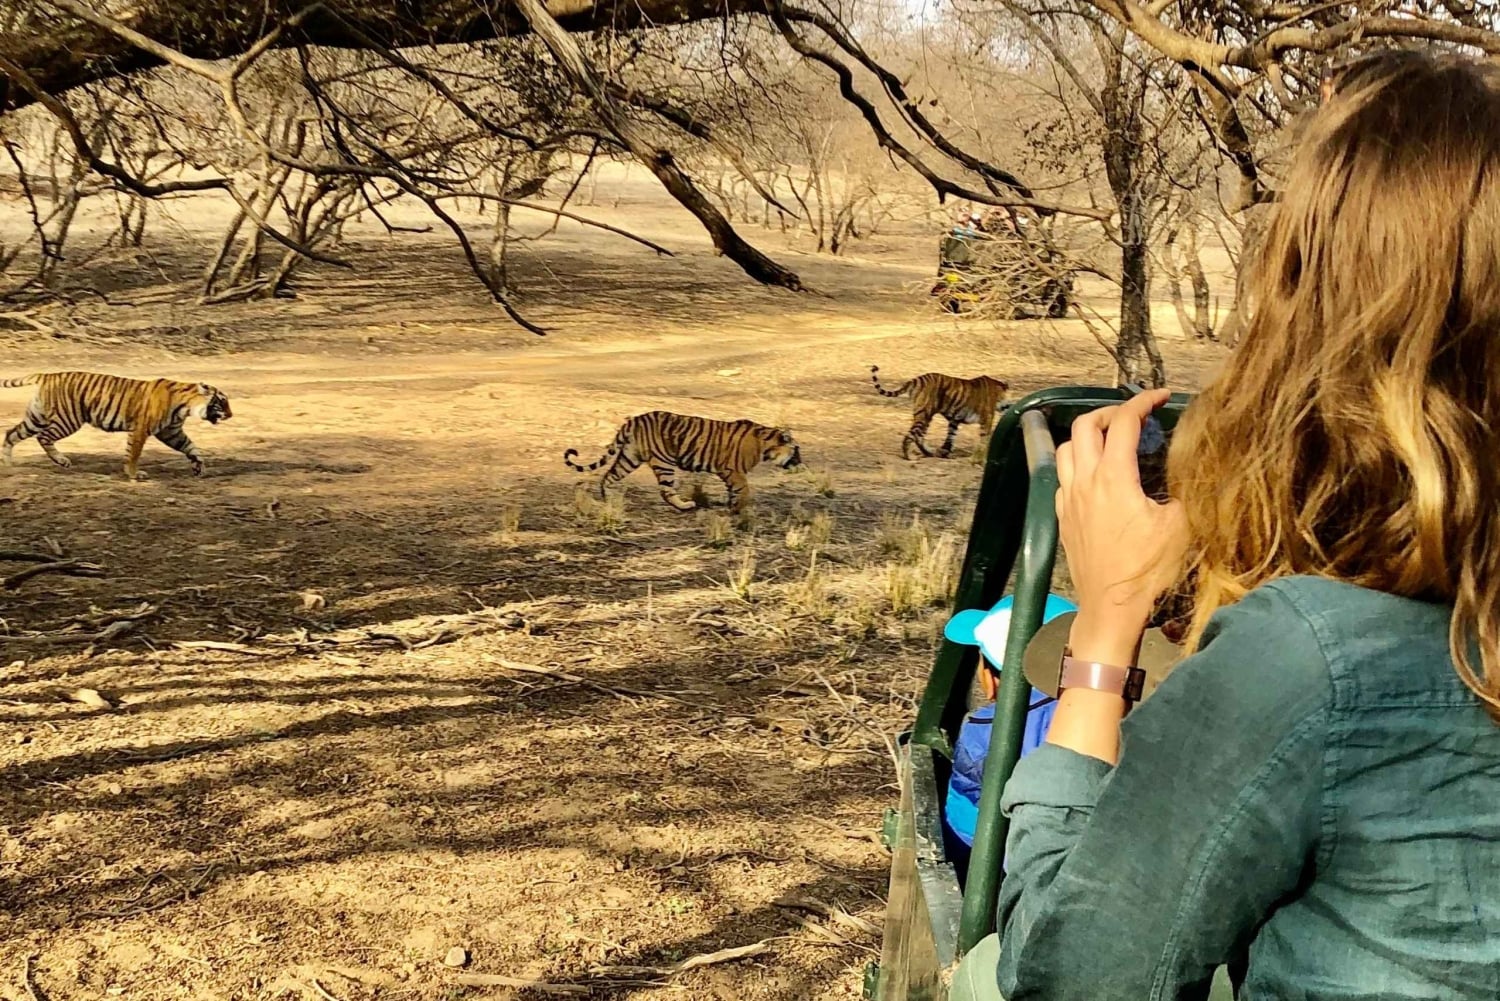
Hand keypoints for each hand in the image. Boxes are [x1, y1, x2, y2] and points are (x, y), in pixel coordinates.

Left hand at [1055, 389, 1187, 664]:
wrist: (1110, 609)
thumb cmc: (1147, 571)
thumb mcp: (1182, 527)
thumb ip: (1192, 490)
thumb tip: (1203, 466)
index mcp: (1112, 478)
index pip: (1123, 423)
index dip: (1142, 402)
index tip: (1160, 396)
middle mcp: (1084, 482)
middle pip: (1084, 426)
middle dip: (1109, 413)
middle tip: (1133, 416)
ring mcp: (1069, 500)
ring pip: (1065, 449)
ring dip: (1087, 436)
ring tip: (1111, 440)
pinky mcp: (1063, 518)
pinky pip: (1062, 477)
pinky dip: (1076, 464)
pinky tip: (1096, 475)